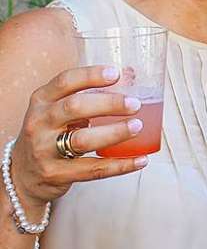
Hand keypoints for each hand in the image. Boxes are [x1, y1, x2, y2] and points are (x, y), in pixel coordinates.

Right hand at [12, 66, 149, 210]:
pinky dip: (120, 165)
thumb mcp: (58, 110)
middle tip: (135, 104)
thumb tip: (132, 76)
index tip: (116, 74)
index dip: (91, 75)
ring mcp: (45, 150)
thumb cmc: (50, 133)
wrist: (23, 174)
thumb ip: (89, 95)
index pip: (65, 82)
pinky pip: (93, 169)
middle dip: (109, 104)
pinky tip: (141, 160)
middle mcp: (40, 123)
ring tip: (138, 127)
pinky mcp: (56, 174)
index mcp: (42, 101)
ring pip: (82, 140)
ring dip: (114, 133)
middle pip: (75, 107)